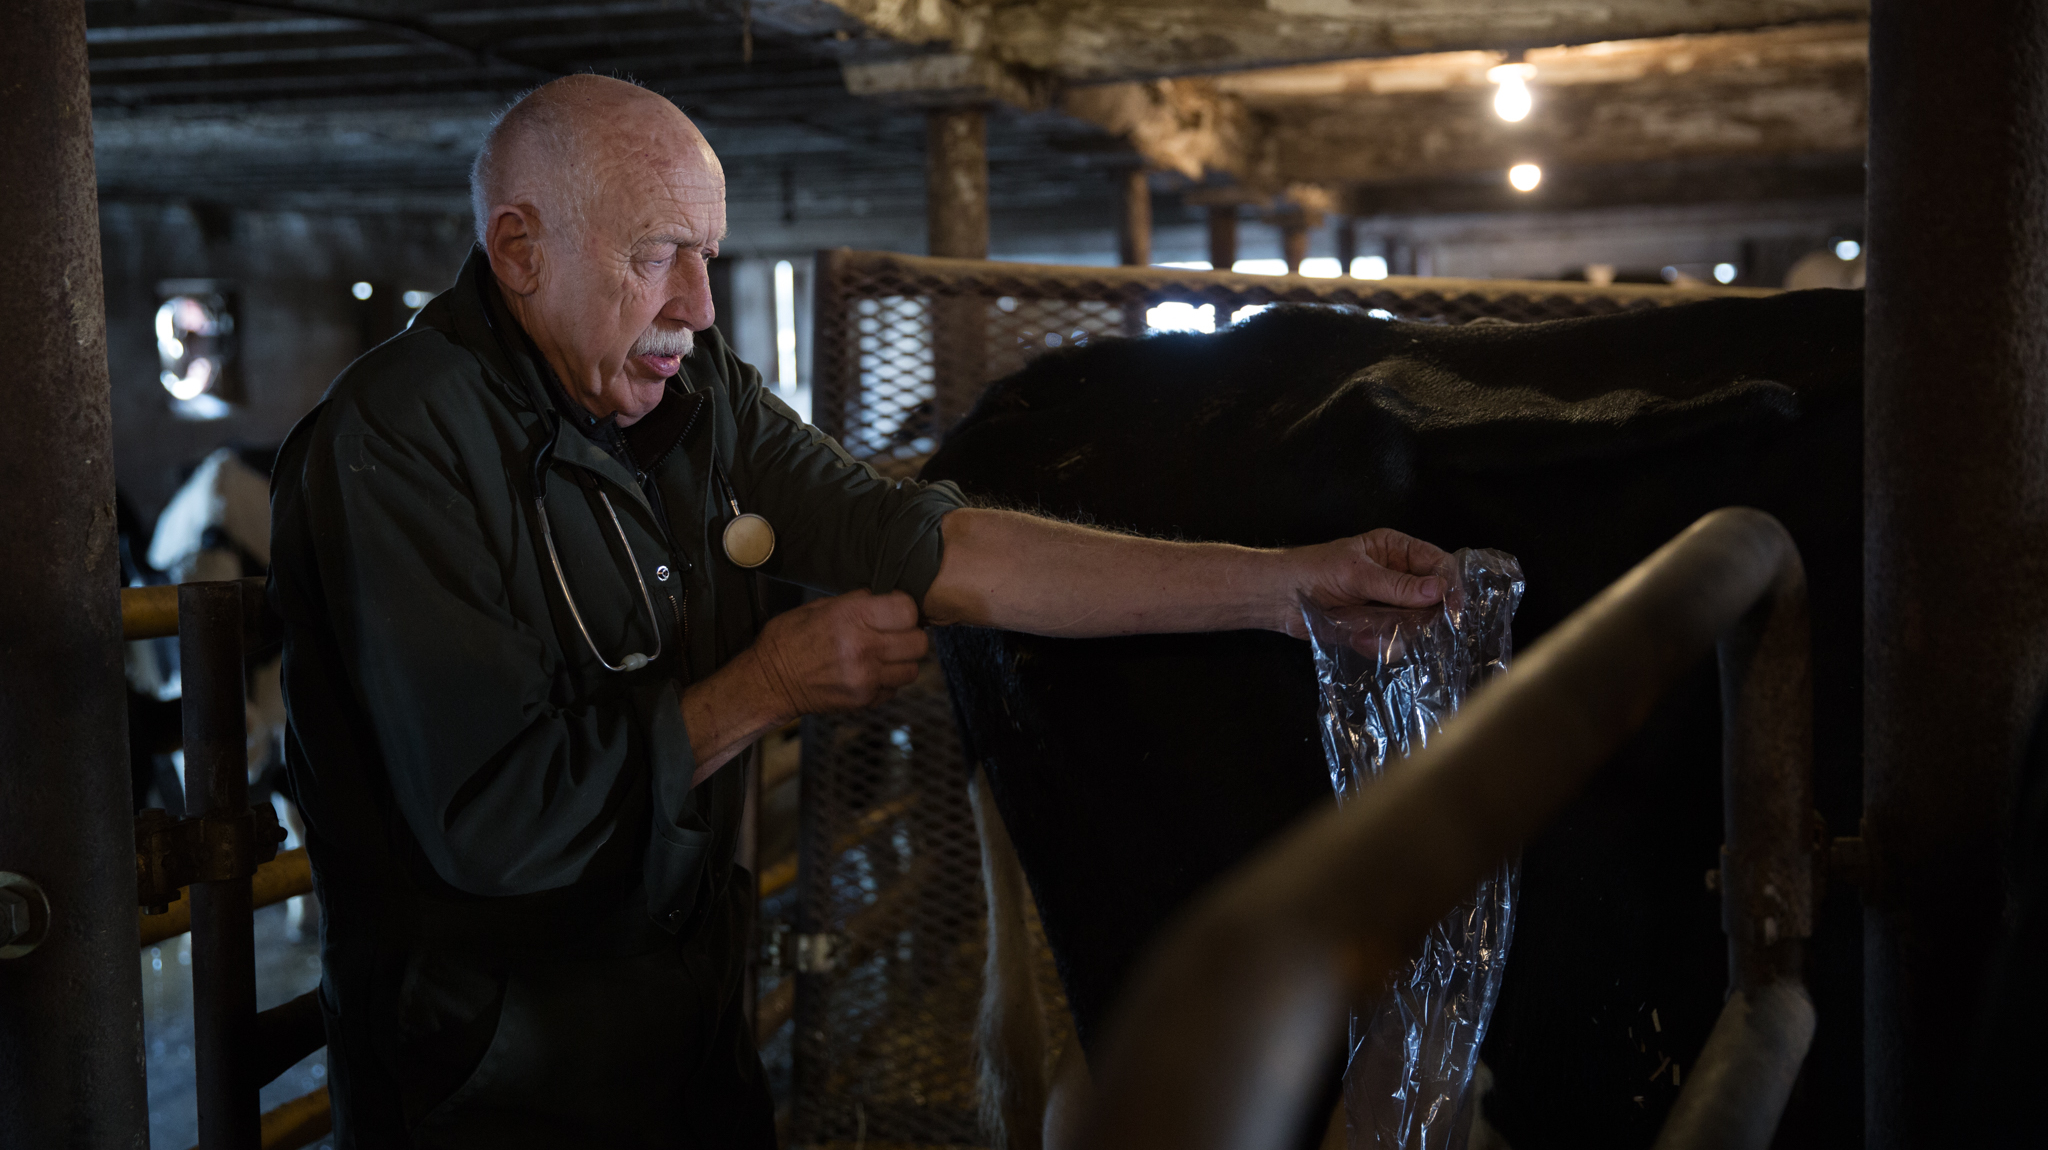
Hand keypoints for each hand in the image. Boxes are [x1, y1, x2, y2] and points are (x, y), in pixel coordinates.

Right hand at [746, 588, 929, 718]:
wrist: (769, 682)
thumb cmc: (789, 639)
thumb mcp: (818, 607)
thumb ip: (856, 601)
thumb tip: (882, 596)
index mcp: (852, 617)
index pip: (908, 610)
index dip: (905, 608)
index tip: (895, 610)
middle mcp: (863, 648)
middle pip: (918, 642)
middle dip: (910, 635)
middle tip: (894, 634)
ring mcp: (866, 678)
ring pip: (912, 669)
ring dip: (902, 661)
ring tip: (883, 655)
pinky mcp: (864, 700)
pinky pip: (894, 689)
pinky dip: (887, 681)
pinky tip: (869, 673)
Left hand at [1280, 528, 1450, 637]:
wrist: (1278, 598)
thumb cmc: (1313, 571)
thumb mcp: (1356, 573)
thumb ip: (1396, 585)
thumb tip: (1437, 591)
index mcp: (1395, 550)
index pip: (1437, 562)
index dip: (1448, 583)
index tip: (1452, 606)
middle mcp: (1397, 575)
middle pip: (1433, 596)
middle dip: (1427, 614)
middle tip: (1417, 627)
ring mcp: (1387, 603)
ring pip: (1415, 622)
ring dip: (1399, 631)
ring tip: (1372, 629)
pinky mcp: (1374, 626)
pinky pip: (1392, 640)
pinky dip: (1379, 643)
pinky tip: (1358, 637)